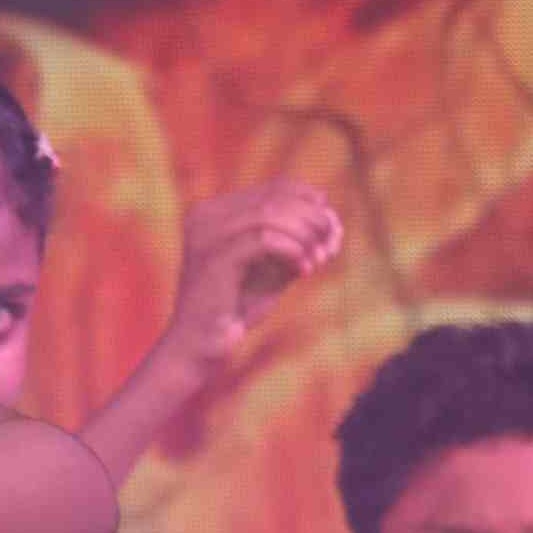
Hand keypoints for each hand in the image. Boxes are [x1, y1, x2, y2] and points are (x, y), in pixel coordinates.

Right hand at [160, 182, 339, 373]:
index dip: (310, 201)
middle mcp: (206, 216)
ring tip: (320, 260)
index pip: (273, 188)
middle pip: (275, 197)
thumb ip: (295, 241)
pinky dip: (293, 251)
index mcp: (215, 212)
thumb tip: (331, 219)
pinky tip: (304, 270)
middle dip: (313, 220)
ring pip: (271, 213)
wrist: (200, 345)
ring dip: (305, 234)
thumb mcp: (271, 267)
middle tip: (331, 246)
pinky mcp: (214, 257)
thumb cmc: (235, 307)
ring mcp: (207, 234)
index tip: (332, 228)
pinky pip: (265, 239)